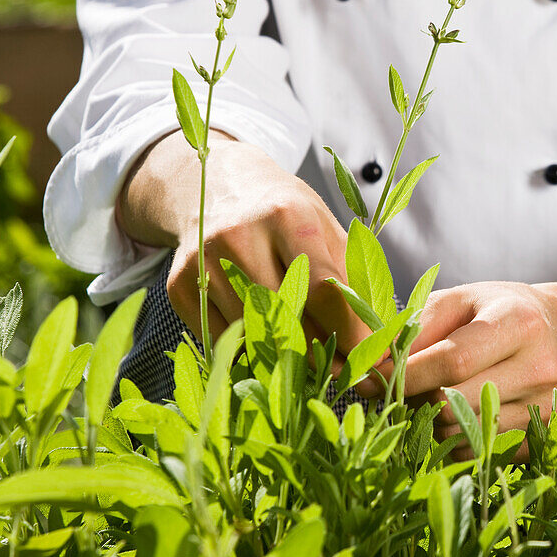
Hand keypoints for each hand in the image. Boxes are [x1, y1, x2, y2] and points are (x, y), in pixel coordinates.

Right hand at [118, 131, 368, 363]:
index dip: (350, 333)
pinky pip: (224, 341)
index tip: (367, 358)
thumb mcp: (327, 229)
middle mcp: (241, 236)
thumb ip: (352, 280)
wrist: (220, 186)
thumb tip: (377, 343)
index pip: (324, 290)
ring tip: (309, 357)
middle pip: (288, 319)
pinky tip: (269, 343)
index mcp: (288, 216)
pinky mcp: (179, 286)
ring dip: (288, 359)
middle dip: (321, 353)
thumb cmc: (286, 213)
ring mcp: (204, 262)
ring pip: (254, 336)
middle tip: (342, 369)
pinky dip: (251, 351)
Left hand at [356, 282, 556, 454]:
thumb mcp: (461, 299)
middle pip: (453, 403)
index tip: (371, 377)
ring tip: (434, 395)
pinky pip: (477, 452)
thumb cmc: (501, 310)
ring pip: (462, 434)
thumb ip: (415, 328)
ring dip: (432, 421)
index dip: (406, 374)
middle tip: (402, 386)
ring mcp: (545, 409)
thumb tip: (368, 369)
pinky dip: (455, 438)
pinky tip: (459, 413)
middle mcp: (540, 368)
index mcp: (519, 323)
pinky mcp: (542, 439)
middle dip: (415, 398)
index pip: (453, 361)